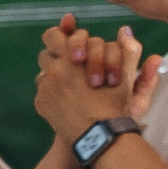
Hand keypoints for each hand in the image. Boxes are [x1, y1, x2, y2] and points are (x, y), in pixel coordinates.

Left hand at [34, 14, 153, 147]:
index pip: (53, 35)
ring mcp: (45, 89)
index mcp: (71, 58)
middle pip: (46, 53)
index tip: (67, 41)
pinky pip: (43, 91)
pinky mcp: (41, 104)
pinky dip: (53, 93)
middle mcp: (53, 71)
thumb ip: (126, 51)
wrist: (100, 137)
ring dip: (54, 74)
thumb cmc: (115, 106)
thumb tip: (124, 30)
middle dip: (58, 57)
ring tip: (71, 85)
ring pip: (43, 72)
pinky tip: (68, 102)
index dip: (60, 35)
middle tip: (73, 66)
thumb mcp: (125, 76)